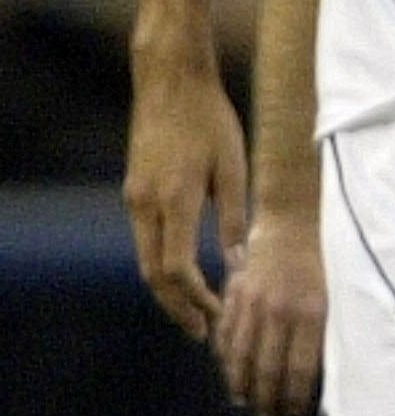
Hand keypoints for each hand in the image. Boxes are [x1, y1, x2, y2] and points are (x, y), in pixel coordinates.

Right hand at [124, 55, 245, 340]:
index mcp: (173, 200)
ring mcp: (134, 198)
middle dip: (178, 307)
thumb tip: (240, 264)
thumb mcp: (233, 167)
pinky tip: (185, 277)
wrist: (170, 81)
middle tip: (203, 333)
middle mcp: (145, 204)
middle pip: (154, 274)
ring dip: (168, 290)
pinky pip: (146, 240)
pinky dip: (163, 265)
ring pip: (146, 259)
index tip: (218, 316)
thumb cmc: (210, 119)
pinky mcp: (134, 190)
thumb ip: (234, 217)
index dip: (197, 299)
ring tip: (196, 313)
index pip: (178, 269)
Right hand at [215, 208, 325, 415]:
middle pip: (267, 368)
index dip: (293, 396)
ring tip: (244, 402)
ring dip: (241, 383)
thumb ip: (327, 333)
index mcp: (311, 314)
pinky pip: (226, 331)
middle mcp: (279, 311)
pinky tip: (229, 370)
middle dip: (266, 397)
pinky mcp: (236, 293)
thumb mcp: (338, 297)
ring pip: (241, 353)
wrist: (295, 221)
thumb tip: (326, 374)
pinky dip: (225, 355)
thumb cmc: (327, 262)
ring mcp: (254, 302)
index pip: (298, 369)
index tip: (293, 412)